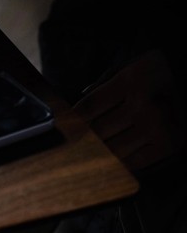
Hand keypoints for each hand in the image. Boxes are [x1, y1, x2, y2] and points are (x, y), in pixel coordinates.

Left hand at [74, 49, 186, 173]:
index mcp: (131, 80)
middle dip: (83, 138)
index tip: (62, 129)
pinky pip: (136, 161)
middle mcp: (144, 105)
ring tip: (87, 156)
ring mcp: (158, 127)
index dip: (72, 120)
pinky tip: (112, 160)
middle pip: (100, 130)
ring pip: (115, 149)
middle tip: (69, 147)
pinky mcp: (171, 145)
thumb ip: (105, 89)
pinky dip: (121, 162)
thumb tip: (75, 116)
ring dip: (99, 152)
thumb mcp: (130, 70)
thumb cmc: (157, 73)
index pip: (90, 106)